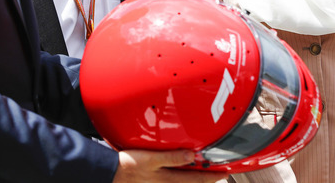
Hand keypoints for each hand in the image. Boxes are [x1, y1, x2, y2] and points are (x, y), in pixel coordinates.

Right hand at [112, 149, 227, 182]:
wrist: (109, 173)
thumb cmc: (127, 166)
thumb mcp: (150, 159)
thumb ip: (172, 157)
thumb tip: (192, 155)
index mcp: (169, 180)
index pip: (197, 178)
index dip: (213, 176)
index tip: (225, 173)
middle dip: (206, 179)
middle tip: (220, 175)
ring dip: (195, 178)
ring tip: (205, 174)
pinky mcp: (155, 182)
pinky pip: (174, 181)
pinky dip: (183, 178)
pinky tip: (182, 172)